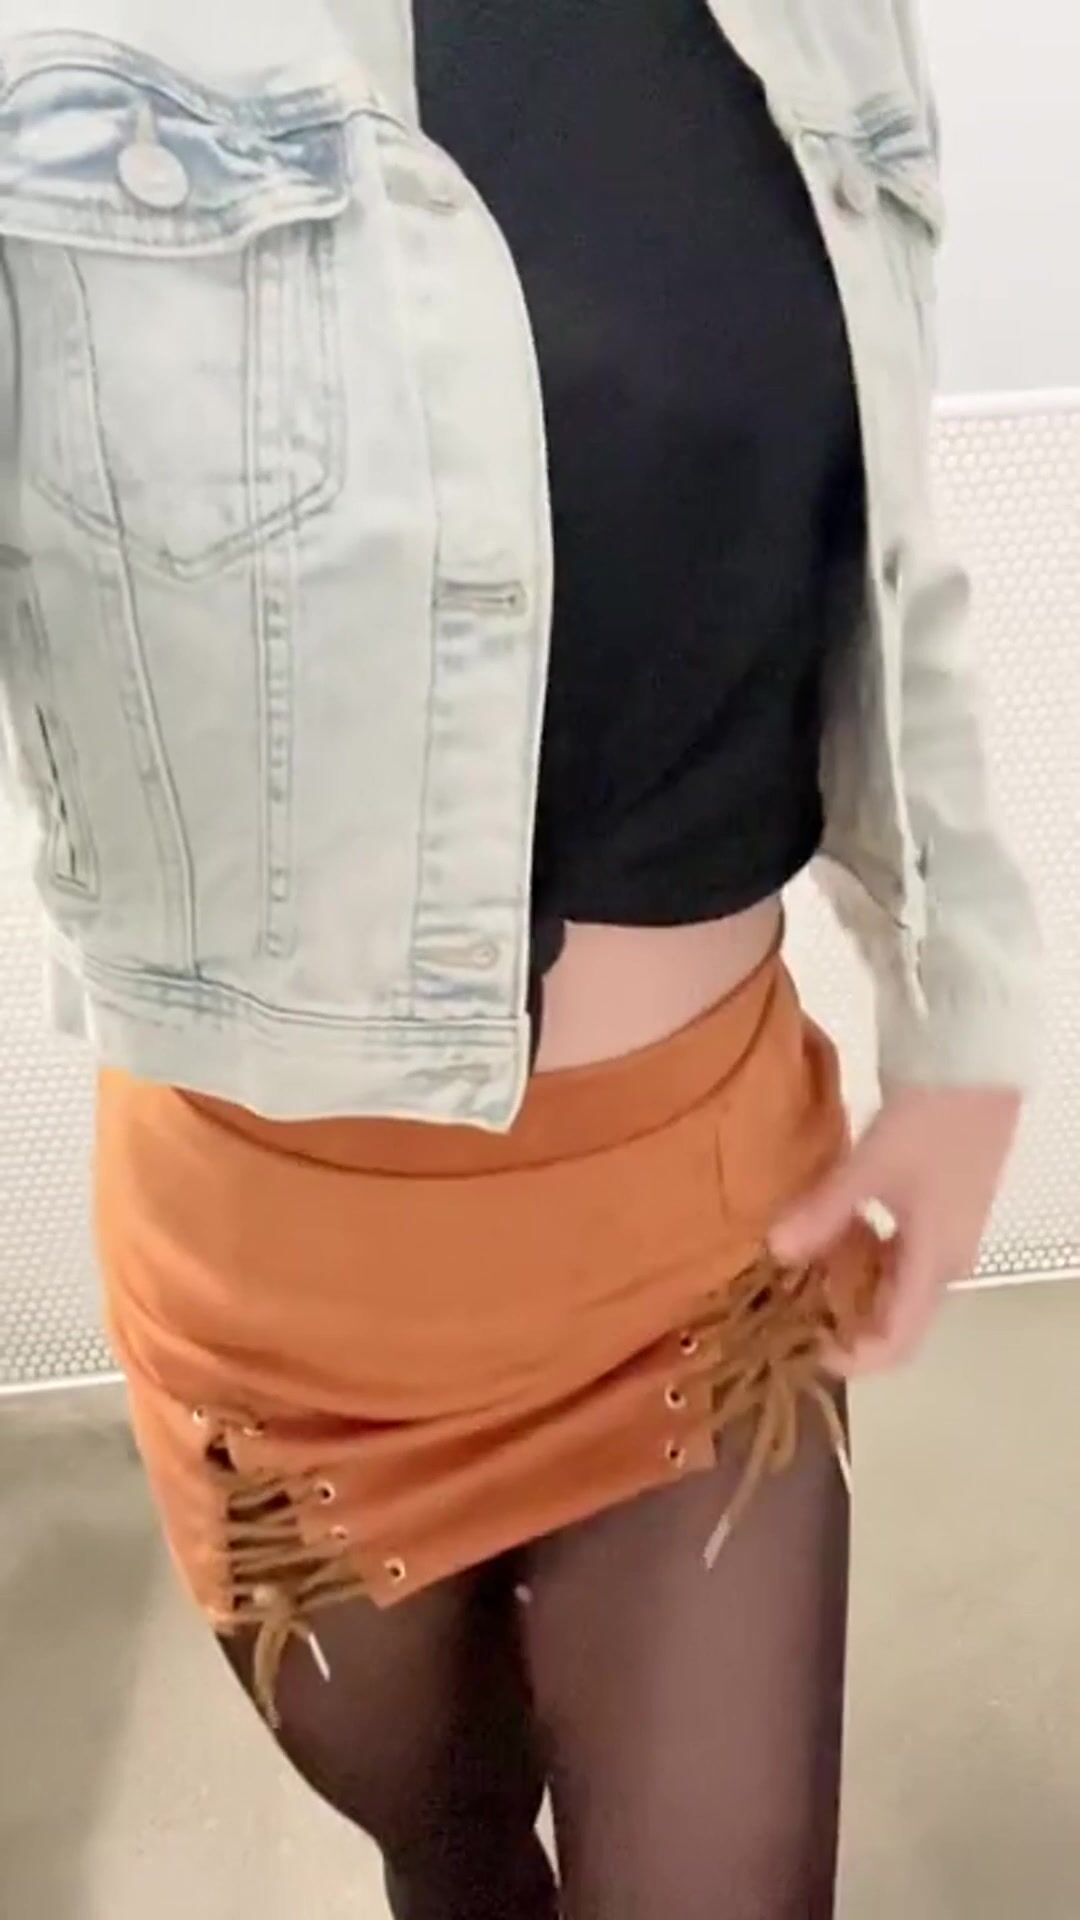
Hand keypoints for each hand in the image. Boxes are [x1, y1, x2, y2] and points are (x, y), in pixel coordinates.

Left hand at [768, 1085, 1021, 1375]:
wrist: (977, 1069)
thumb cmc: (929, 1121)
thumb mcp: (868, 1167)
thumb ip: (822, 1213)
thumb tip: (775, 1252)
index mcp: (933, 1264)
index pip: (897, 1343)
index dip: (851, 1358)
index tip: (803, 1347)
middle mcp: (947, 1262)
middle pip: (897, 1319)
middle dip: (845, 1322)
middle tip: (790, 1306)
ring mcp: (948, 1235)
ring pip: (898, 1285)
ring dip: (853, 1285)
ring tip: (802, 1267)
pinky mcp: (944, 1209)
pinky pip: (903, 1254)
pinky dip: (866, 1255)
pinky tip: (833, 1228)